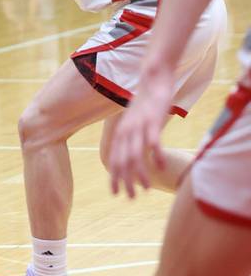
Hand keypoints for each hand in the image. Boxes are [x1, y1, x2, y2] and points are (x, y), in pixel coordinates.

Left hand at [108, 71, 174, 197]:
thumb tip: (131, 154)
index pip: (114, 159)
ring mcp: (140, 126)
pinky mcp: (153, 120)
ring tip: (145, 189)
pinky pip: (153, 140)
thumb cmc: (145, 103)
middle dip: (125, 180)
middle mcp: (127, 131)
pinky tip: (161, 167)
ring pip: (136, 154)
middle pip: (122, 160)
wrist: (152, 78)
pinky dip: (156, 155)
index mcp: (121, 132)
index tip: (115, 193)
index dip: (114, 177)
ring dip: (140, 173)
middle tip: (129, 198)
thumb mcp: (134, 121)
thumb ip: (131, 136)